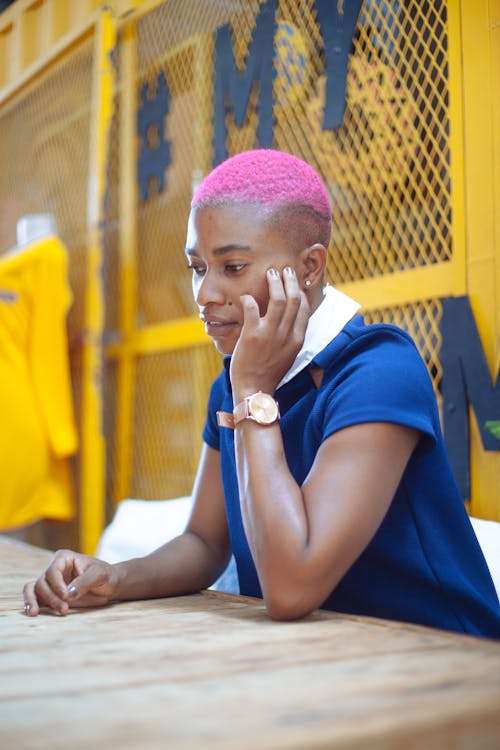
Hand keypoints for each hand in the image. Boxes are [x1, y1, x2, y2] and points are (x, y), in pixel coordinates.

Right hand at [23, 549, 119, 615]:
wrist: (109, 585)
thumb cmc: (105, 575)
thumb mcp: (99, 575)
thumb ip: (84, 582)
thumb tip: (68, 595)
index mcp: (64, 558)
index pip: (52, 571)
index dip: (56, 584)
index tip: (66, 596)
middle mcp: (54, 569)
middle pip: (42, 582)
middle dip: (51, 597)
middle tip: (64, 609)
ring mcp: (51, 582)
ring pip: (34, 589)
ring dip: (34, 601)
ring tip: (34, 613)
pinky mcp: (50, 595)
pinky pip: (35, 597)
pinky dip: (31, 604)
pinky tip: (32, 612)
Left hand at [230, 266, 309, 397]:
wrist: (254, 389)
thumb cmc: (269, 373)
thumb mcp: (287, 355)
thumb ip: (290, 336)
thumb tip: (290, 320)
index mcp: (297, 340)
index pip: (304, 309)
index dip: (300, 292)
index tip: (295, 282)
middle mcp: (286, 335)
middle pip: (294, 299)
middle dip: (290, 281)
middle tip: (285, 270)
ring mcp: (270, 334)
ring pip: (278, 300)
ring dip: (275, 283)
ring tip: (270, 273)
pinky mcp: (252, 335)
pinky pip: (252, 308)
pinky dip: (249, 299)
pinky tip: (245, 296)